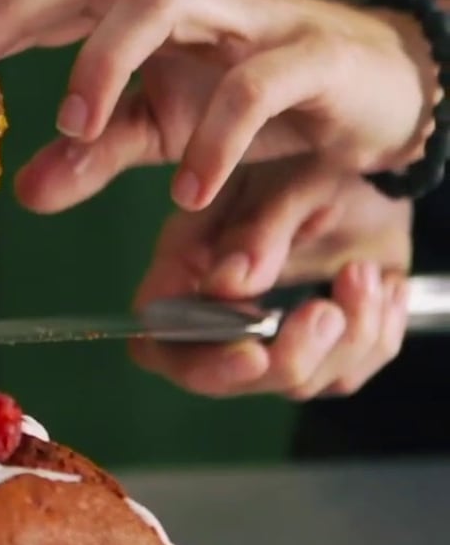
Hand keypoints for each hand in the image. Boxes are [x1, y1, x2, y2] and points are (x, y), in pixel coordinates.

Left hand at [0, 0, 437, 212]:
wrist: (378, 98)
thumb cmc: (258, 102)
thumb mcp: (162, 132)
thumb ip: (96, 153)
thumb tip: (24, 189)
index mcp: (146, 11)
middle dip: (20, 11)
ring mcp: (251, 18)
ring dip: (105, 63)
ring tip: (76, 130)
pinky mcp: (312, 57)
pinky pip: (256, 85)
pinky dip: (213, 140)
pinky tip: (186, 190)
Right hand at [128, 155, 412, 399]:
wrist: (373, 171)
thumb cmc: (311, 161)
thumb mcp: (285, 182)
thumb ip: (255, 231)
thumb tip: (229, 283)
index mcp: (187, 269)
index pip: (163, 343)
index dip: (201, 363)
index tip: (255, 353)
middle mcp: (219, 312)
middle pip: (232, 378)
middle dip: (288, 359)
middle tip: (329, 312)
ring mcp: (270, 335)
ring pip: (296, 382)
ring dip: (345, 339)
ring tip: (366, 275)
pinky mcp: (320, 346)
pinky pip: (345, 375)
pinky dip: (374, 339)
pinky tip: (382, 290)